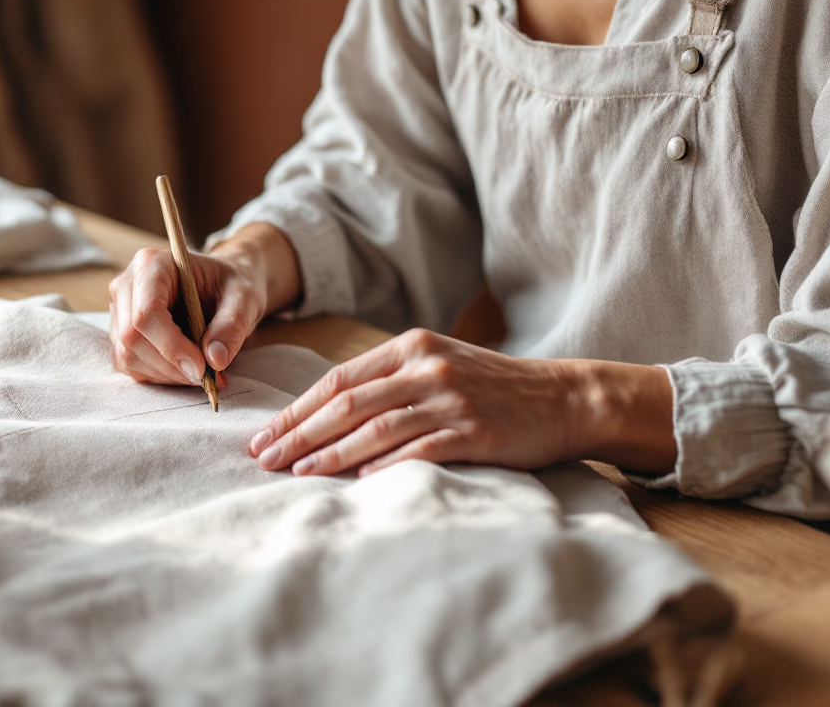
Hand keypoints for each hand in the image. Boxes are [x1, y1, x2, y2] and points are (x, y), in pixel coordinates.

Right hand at [108, 249, 257, 385]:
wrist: (221, 285)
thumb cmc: (229, 285)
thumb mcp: (244, 299)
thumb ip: (232, 326)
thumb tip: (215, 359)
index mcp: (152, 264)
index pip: (146, 312)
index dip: (171, 345)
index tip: (202, 367)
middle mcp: (127, 285)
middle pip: (132, 337)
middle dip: (171, 365)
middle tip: (208, 376)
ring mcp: (120, 311)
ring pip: (128, 356)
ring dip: (168, 374)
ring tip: (203, 372)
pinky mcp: (121, 335)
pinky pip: (131, 366)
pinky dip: (161, 377)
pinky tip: (187, 370)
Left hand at [248, 328, 676, 476]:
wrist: (566, 397)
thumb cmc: (494, 387)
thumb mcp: (440, 364)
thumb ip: (391, 381)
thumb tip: (329, 416)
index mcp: (410, 346)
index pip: (338, 379)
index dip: (297, 410)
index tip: (265, 435)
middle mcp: (425, 367)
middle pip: (346, 403)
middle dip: (299, 433)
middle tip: (263, 459)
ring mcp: (450, 398)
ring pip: (373, 428)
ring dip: (329, 454)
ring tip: (297, 473)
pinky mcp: (473, 432)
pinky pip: (415, 451)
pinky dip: (380, 468)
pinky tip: (353, 483)